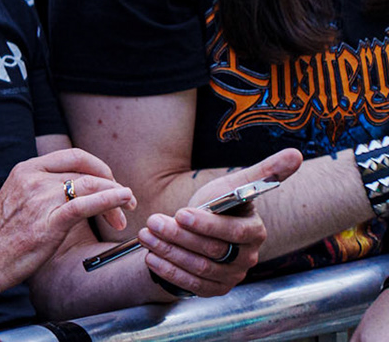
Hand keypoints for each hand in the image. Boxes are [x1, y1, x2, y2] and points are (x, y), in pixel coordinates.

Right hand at [0, 149, 134, 302]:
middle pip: (85, 171)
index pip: (72, 156)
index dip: (99, 167)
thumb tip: (78, 192)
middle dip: (111, 184)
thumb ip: (44, 190)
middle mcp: (33, 178)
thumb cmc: (3, 235)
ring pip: (89, 185)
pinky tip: (122, 200)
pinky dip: (109, 199)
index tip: (111, 182)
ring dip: (115, 197)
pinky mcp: (49, 221)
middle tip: (125, 203)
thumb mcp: (20, 199)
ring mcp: (40, 198)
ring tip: (122, 216)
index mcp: (25, 169)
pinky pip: (86, 205)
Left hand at [140, 150, 299, 297]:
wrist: (201, 229)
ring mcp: (231, 276)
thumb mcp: (234, 185)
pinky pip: (192, 285)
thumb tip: (296, 154)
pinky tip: (151, 257)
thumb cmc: (220, 204)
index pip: (233, 232)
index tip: (180, 213)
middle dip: (178, 235)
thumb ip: (263, 172)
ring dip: (169, 252)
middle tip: (153, 221)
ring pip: (199, 268)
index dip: (206, 225)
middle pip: (212, 251)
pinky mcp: (214, 289)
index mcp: (254, 232)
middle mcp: (247, 258)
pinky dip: (169, 272)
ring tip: (146, 234)